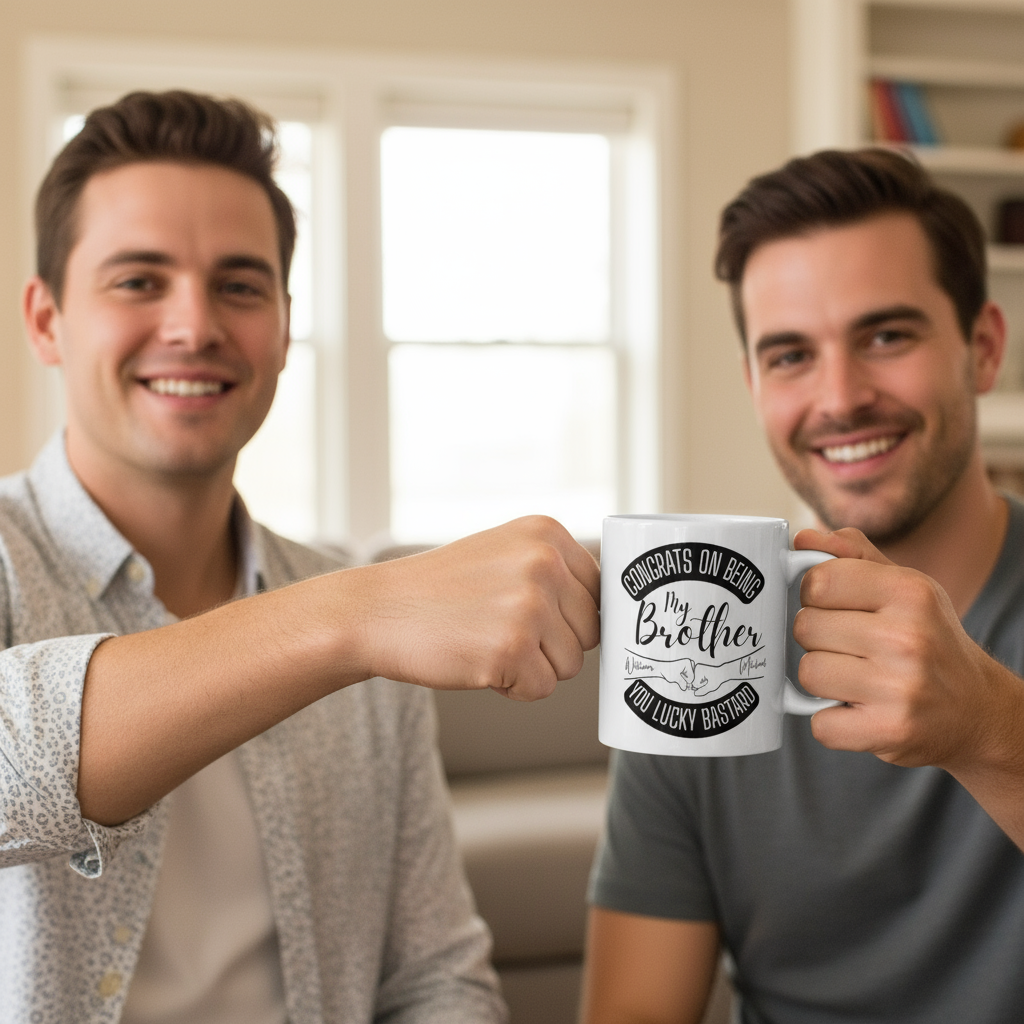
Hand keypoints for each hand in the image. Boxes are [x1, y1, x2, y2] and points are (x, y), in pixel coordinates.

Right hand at [353, 516, 600, 700]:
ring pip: (570, 665)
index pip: (600, 592)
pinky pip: (541, 689)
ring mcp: (529, 604)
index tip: (537, 620)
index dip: (570, 618)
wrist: (377, 611)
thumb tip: (617, 613)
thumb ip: (556, 572)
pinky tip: (476, 660)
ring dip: (531, 667)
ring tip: (485, 641)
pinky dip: (511, 688)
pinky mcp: (512, 647)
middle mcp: (544, 562)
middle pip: (591, 632)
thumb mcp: (505, 553)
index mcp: (547, 532)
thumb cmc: (441, 591)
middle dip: (552, 645)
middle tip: (499, 630)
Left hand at [791, 527, 1022, 774]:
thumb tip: (803, 538)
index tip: (833, 606)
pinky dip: (831, 721)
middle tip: (851, 647)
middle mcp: (908, 638)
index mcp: (910, 591)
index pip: (818, 582)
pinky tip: (858, 711)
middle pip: (806, 628)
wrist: (976, 710)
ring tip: (856, 678)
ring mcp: (900, 689)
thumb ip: (850, 555)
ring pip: (808, 673)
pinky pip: (820, 724)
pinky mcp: (889, 732)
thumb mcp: (902, 586)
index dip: (815, 595)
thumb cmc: (928, 640)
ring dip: (823, 680)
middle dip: (819, 638)